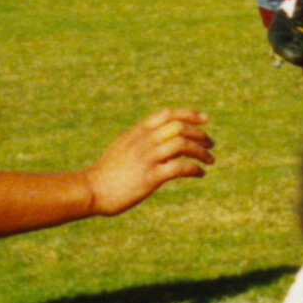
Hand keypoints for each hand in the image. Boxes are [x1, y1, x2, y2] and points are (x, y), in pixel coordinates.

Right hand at [87, 108, 214, 215]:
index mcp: (137, 132)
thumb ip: (139, 139)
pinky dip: (195, 169)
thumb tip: (155, 136)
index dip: (189, 114)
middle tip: (211, 144)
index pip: (167, 114)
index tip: (205, 119)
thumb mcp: (122, 147)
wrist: (91, 189)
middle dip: (200, 134)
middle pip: (180, 127)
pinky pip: (180, 168)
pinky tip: (200, 173)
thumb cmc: (106, 172)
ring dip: (201, 151)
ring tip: (210, 160)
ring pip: (183, 145)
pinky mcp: (150, 177)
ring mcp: (147, 158)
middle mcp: (144, 141)